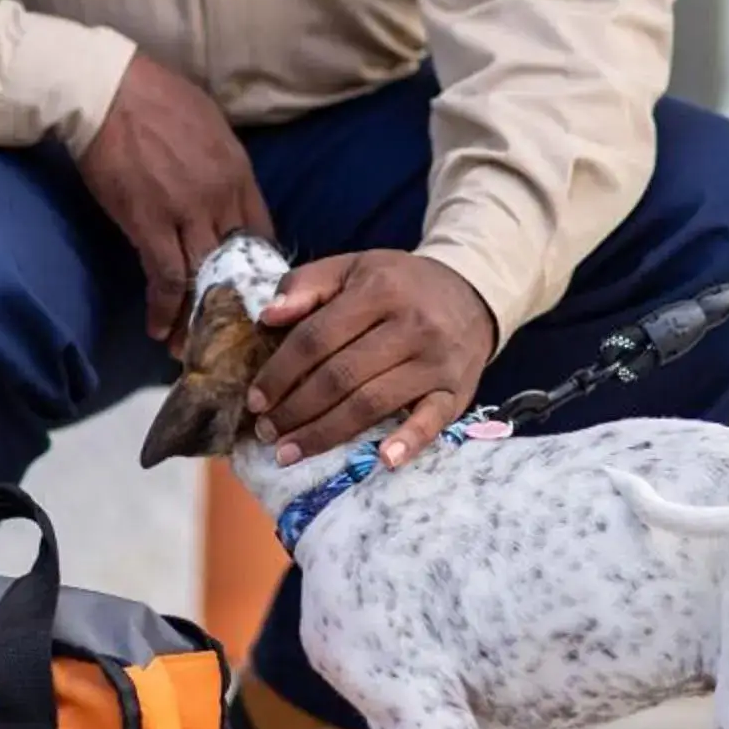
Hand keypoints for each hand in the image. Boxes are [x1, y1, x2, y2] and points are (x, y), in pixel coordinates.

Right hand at [77, 52, 274, 340]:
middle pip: (238, 263)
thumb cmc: (154, 96)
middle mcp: (222, 197)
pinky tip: (160, 330)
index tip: (249, 290)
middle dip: (234, 300)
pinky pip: (166, 277)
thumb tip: (224, 187)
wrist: (107, 88)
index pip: (262, 232)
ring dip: (200, 315)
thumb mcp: (209, 124)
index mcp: (239, 172)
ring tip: (192, 345)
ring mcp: (188, 213)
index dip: (256, 267)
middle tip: (229, 331)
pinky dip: (165, 308)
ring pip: (205, 277)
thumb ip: (222, 162)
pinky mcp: (149, 224)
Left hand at [246, 251, 498, 467]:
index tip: (256, 399)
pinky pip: (431, 420)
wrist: (472, 293)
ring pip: (372, 403)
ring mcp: (436, 361)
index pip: (317, 337)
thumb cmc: (399, 285)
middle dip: (296, 409)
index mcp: (379, 290)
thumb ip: (306, 285)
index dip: (281, 372)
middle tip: (267, 432)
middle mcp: (411, 325)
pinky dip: (408, 442)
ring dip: (326, 433)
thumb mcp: (353, 268)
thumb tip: (267, 317)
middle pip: (340, 376)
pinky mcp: (457, 391)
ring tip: (291, 451)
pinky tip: (382, 460)